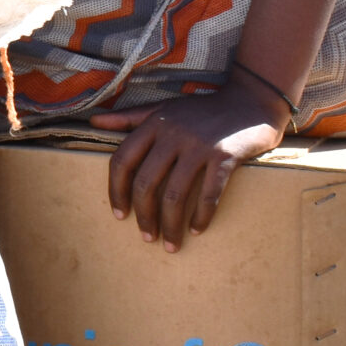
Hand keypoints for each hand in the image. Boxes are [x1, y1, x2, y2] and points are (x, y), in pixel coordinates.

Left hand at [97, 84, 285, 249]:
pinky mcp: (225, 156)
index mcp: (153, 124)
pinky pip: (208, 194)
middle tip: (147, 237)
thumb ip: (129, 117)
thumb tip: (93, 121)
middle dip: (144, 216)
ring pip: (175, 194)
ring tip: (171, 245)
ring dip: (171, 225)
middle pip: (146, 183)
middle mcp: (172, 135)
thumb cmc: (203, 110)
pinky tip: (198, 230)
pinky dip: (202, 216)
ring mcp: (199, 145)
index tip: (119, 215)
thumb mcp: (164, 108)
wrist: (251, 101)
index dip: (116, 191)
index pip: (122, 161)